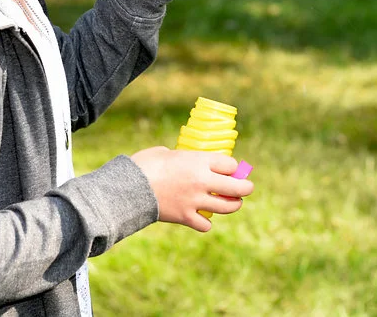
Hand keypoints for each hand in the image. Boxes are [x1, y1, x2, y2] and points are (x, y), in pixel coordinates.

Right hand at [131, 147, 254, 231]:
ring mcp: (195, 201)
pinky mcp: (185, 217)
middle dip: (246, 188)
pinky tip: (203, 217)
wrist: (129, 188)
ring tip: (233, 203)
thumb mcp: (166, 152)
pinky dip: (206, 222)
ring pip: (227, 207)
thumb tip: (185, 161)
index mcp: (199, 161)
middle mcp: (202, 181)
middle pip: (237, 187)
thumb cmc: (145, 164)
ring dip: (233, 205)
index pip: (230, 165)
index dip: (233, 167)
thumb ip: (182, 158)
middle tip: (247, 188)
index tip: (231, 168)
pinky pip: (206, 224)